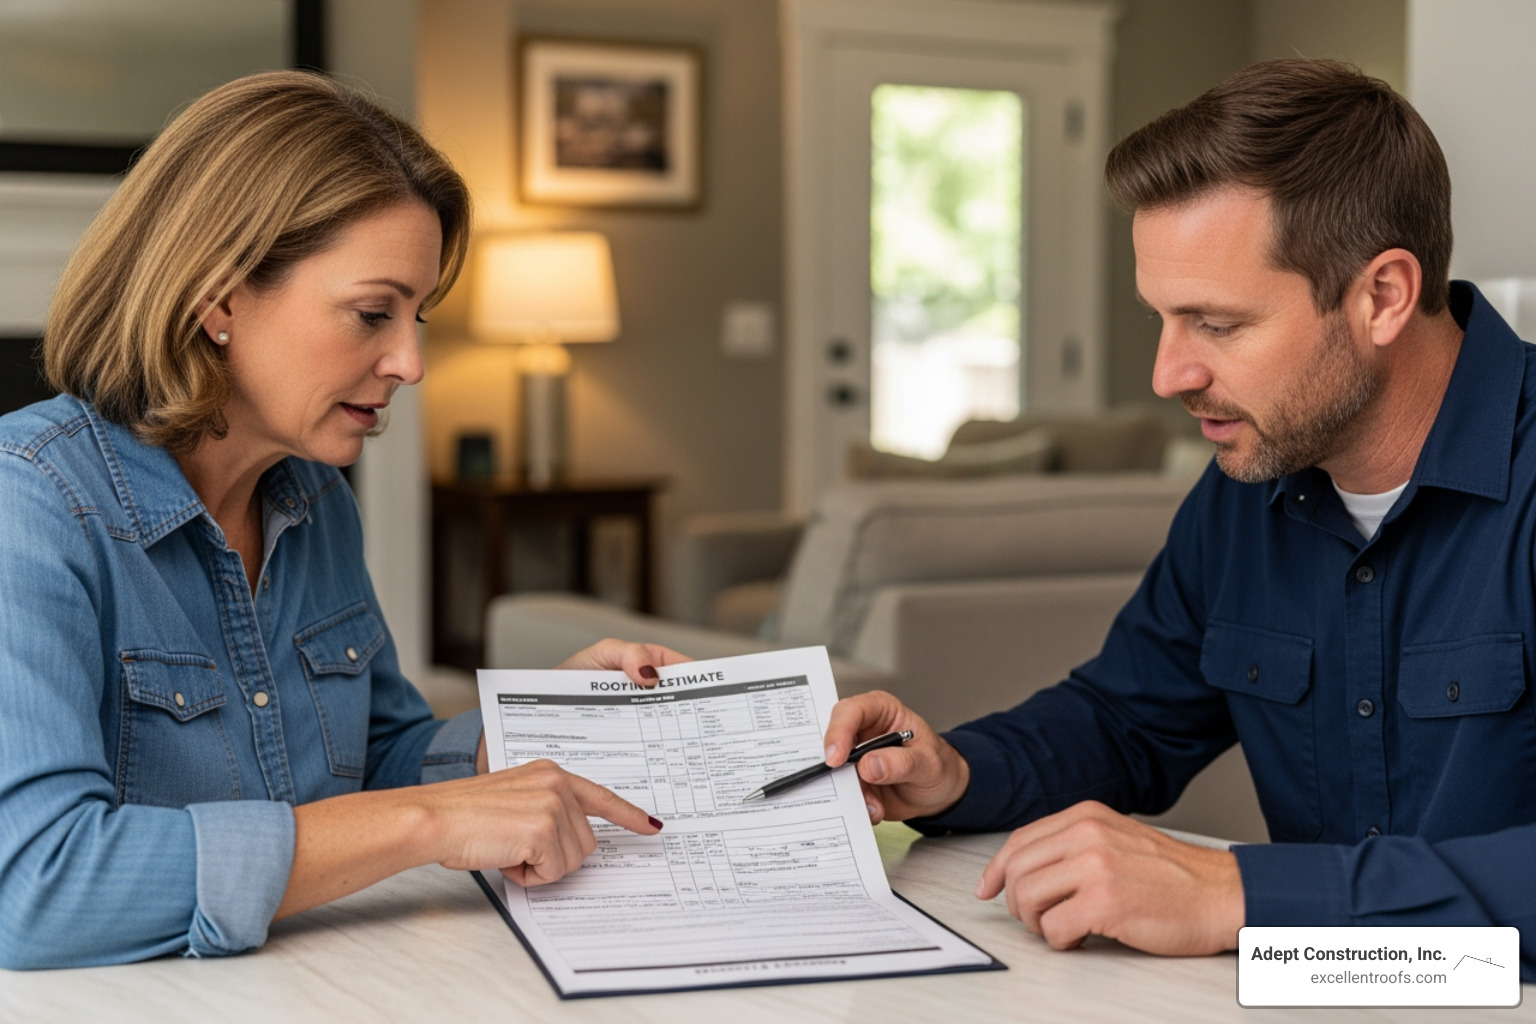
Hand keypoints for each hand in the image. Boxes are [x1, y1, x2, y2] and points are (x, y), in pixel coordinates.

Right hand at [428, 759, 661, 886]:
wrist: (435, 818)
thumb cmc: (464, 815)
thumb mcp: (515, 800)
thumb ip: (547, 809)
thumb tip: (570, 841)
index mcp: (550, 773)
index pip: (600, 795)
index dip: (628, 815)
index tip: (650, 826)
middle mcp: (557, 783)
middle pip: (586, 842)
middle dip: (554, 856)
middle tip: (516, 846)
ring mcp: (553, 805)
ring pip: (573, 860)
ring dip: (540, 867)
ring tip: (507, 848)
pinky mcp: (544, 830)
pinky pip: (553, 873)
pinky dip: (528, 876)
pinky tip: (505, 857)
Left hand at [475, 640, 691, 774]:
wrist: (525, 721)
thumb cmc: (560, 684)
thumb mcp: (595, 658)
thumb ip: (625, 654)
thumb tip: (653, 673)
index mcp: (643, 672)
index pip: (681, 673)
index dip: (702, 682)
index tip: (717, 692)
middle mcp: (643, 702)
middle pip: (679, 710)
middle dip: (695, 719)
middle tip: (710, 731)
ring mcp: (633, 730)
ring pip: (665, 739)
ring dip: (679, 749)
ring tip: (693, 759)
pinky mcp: (621, 755)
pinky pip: (644, 761)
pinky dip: (657, 770)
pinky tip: (664, 778)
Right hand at [823, 690, 969, 822]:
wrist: (941, 792)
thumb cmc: (938, 765)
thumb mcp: (928, 763)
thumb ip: (901, 763)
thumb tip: (870, 765)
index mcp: (881, 711)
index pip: (851, 711)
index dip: (839, 731)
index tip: (836, 758)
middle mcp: (863, 731)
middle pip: (833, 740)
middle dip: (836, 766)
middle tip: (844, 785)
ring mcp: (856, 757)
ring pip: (835, 771)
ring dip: (851, 792)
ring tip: (874, 804)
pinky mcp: (854, 780)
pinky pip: (843, 792)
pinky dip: (856, 804)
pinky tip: (875, 808)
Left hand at [976, 800, 1242, 955]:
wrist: (1221, 893)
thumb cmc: (1173, 875)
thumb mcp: (1117, 837)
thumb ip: (1074, 843)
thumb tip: (1025, 866)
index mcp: (1086, 816)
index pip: (1020, 840)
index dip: (997, 870)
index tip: (988, 889)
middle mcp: (1087, 835)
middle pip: (1017, 871)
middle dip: (1017, 903)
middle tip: (1038, 919)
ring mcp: (1095, 867)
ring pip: (1027, 898)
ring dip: (1037, 923)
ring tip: (1062, 928)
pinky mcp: (1105, 903)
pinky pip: (1053, 928)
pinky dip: (1060, 941)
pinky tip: (1080, 939)